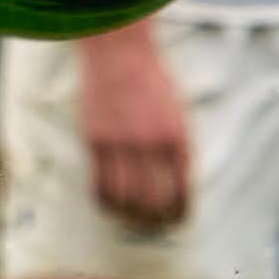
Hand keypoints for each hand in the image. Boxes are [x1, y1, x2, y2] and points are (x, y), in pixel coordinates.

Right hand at [76, 18, 191, 229]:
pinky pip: (100, 183)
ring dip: (130, 216)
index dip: (180, 212)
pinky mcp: (95, 140)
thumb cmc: (150, 79)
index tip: (177, 223)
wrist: (119, 51)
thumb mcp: (176, 111)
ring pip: (126, 197)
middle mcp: (151, 144)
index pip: (182, 189)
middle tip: (154, 228)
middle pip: (154, 199)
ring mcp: (121, 143)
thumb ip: (176, 145)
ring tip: (131, 221)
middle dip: (156, 220)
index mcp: (178, 137)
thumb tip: (174, 181)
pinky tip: (108, 206)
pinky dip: (105, 202)